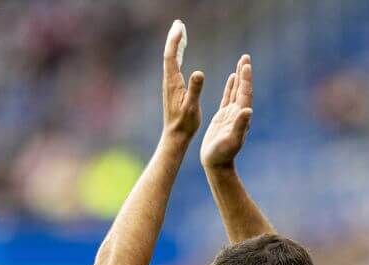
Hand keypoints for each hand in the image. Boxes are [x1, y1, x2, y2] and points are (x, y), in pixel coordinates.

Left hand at [162, 20, 204, 143]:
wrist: (175, 136)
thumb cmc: (185, 124)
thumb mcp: (192, 107)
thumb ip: (195, 89)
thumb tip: (199, 72)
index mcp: (173, 83)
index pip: (171, 56)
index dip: (175, 40)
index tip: (180, 27)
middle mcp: (169, 81)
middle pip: (169, 54)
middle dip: (174, 38)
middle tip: (179, 23)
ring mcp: (170, 85)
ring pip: (171, 59)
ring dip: (175, 45)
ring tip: (180, 32)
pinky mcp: (173, 89)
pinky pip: (174, 67)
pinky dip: (177, 55)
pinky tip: (181, 53)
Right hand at [200, 54, 253, 169]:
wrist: (216, 164)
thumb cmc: (222, 154)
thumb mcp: (231, 140)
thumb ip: (240, 125)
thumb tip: (248, 111)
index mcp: (240, 116)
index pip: (244, 93)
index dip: (245, 79)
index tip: (245, 64)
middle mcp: (238, 113)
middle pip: (243, 88)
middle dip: (244, 73)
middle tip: (245, 57)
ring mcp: (231, 114)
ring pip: (237, 91)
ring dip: (239, 77)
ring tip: (241, 62)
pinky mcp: (224, 117)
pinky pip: (228, 98)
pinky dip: (231, 87)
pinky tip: (232, 78)